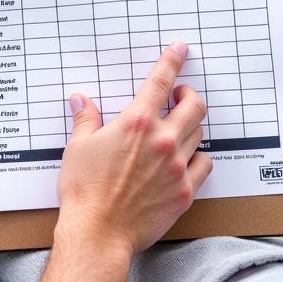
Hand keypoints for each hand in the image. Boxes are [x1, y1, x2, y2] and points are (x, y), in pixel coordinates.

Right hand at [55, 44, 212, 257]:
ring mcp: (177, 167)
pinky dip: (199, 158)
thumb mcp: (78, 148)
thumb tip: (81, 101)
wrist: (98, 232)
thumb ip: (85, 120)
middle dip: (189, 95)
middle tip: (179, 97)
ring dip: (191, 127)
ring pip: (199, 134)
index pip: (161, 81)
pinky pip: (205, 165)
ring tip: (177, 130)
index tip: (180, 49)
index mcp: (136, 123)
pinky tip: (186, 160)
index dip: (172, 60)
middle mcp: (162, 140)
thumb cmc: (84, 192)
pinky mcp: (185, 192)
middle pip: (194, 106)